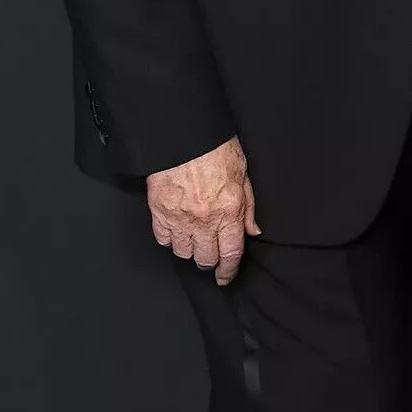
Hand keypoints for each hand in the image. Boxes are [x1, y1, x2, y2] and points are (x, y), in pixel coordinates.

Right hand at [146, 136, 259, 285]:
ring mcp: (179, 217)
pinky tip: (176, 231)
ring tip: (194, 241)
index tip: (226, 277)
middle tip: (211, 257)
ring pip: (183, 252)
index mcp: (229, 210)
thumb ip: (248, 207)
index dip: (228, 271)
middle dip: (210, 262)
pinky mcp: (158, 211)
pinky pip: (163, 239)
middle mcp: (204, 219)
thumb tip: (253, 231)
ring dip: (190, 250)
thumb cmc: (214, 148)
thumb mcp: (242, 174)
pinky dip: (170, 239)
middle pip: (205, 258)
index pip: (230, 254)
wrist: (182, 134)